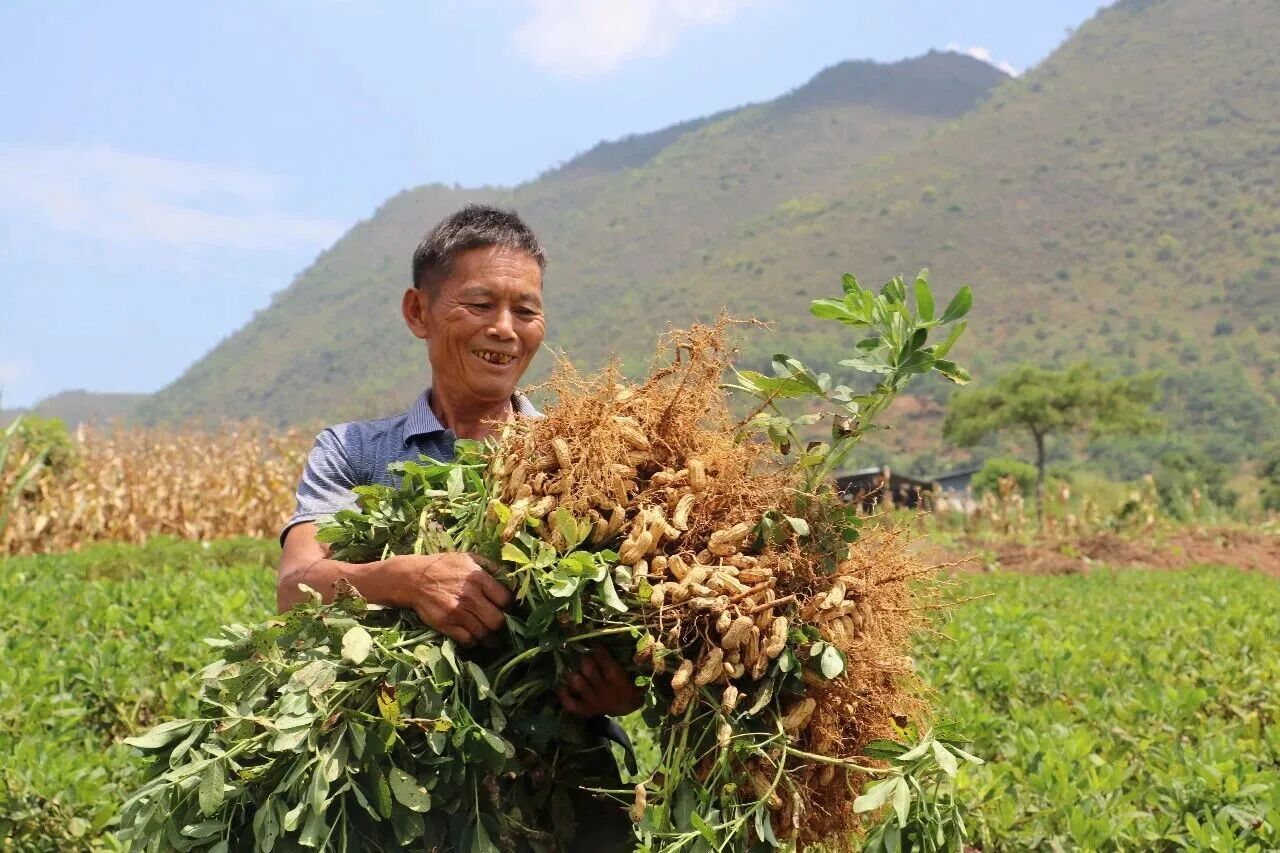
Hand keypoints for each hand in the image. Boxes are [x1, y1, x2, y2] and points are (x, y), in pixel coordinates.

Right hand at [388, 553, 512, 645]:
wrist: (411, 578)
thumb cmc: (443, 566)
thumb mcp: (468, 558)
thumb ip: (491, 567)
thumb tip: (512, 579)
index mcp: (478, 577)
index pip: (506, 599)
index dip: (510, 606)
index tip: (507, 609)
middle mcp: (470, 596)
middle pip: (498, 620)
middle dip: (502, 625)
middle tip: (500, 625)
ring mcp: (457, 612)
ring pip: (484, 633)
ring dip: (490, 638)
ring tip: (492, 638)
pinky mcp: (446, 624)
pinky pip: (467, 640)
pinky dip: (473, 642)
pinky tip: (474, 637)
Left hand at [558, 647, 642, 717]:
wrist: (626, 707)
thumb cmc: (626, 684)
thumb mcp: (626, 671)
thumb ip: (616, 658)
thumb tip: (603, 640)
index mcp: (616, 678)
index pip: (602, 658)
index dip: (594, 647)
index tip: (590, 641)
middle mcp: (604, 689)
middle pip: (588, 669)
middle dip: (582, 657)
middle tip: (578, 652)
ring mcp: (594, 701)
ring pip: (577, 684)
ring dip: (570, 673)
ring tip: (567, 666)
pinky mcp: (586, 710)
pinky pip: (571, 703)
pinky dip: (563, 694)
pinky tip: (561, 686)